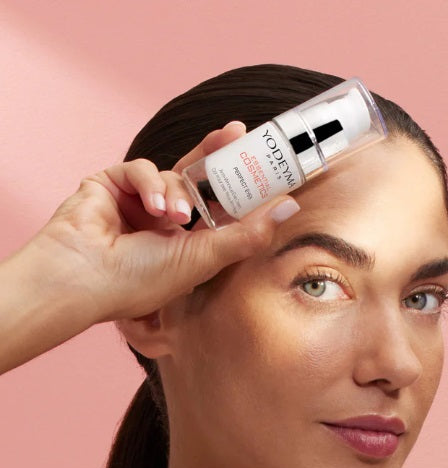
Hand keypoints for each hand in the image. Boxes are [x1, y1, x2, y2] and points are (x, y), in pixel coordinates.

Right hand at [31, 122, 299, 323]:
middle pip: (197, 178)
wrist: (84, 279)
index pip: (218, 208)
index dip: (238, 188)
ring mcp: (135, 203)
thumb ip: (247, 233)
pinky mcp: (110, 185)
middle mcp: (162, 223)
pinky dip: (149, 184)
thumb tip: (291, 206)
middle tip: (237, 133)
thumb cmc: (140, 281)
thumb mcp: (204, 259)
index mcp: (185, 245)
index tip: (264, 168)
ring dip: (176, 193)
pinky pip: (140, 168)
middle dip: (216, 156)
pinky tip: (152, 208)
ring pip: (170, 175)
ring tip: (174, 217)